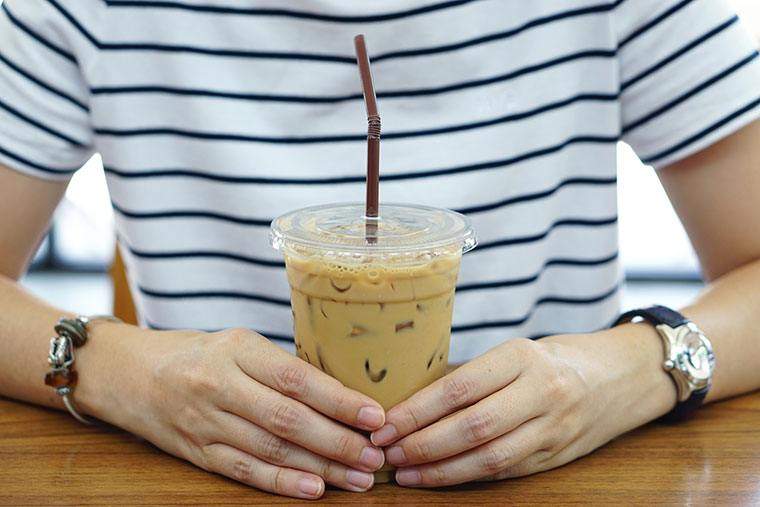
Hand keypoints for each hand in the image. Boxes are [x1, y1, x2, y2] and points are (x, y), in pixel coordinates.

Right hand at [95, 326, 385, 498]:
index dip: (339, 400)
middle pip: (287, 420)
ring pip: (271, 451)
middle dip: (338, 441)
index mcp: (237, 350)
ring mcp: (206, 423)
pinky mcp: (197, 453)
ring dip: (320, 467)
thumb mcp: (238, 343)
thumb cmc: (197, 354)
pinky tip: (314, 490)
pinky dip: (281, 483)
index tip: (375, 415)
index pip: (296, 378)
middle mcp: (220, 386)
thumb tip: (343, 396)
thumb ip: (281, 368)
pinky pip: (244, 471)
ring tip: (358, 478)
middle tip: (375, 455)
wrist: (126, 372)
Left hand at [370, 331, 674, 486]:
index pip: (460, 387)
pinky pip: (506, 471)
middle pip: (472, 427)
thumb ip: (476, 376)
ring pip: (489, 458)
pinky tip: (439, 478)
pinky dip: (468, 478)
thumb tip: (413, 403)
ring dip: (441, 471)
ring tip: (405, 472)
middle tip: (385, 452)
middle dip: (423, 444)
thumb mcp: (518, 352)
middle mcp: (541, 392)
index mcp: (523, 357)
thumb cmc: (555, 358)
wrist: (621, 376)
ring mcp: (553, 428)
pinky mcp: (557, 455)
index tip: (384, 423)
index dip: (418, 410)